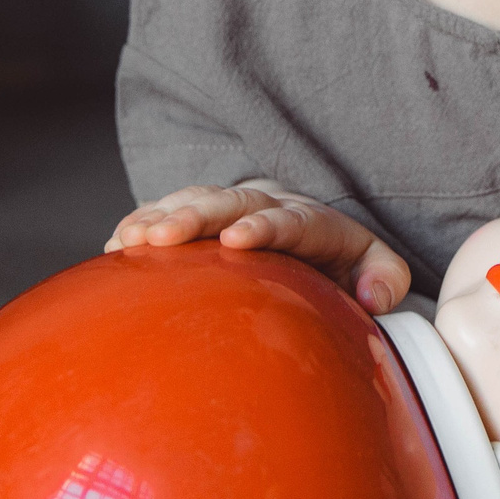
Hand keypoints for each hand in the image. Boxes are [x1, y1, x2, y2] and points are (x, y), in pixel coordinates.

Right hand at [103, 185, 412, 313]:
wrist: (307, 229)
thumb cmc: (341, 259)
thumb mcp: (375, 264)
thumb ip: (385, 277)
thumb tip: (373, 296)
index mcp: (311, 220)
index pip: (289, 219)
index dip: (263, 227)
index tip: (237, 241)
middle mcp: (266, 204)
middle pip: (229, 203)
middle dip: (194, 218)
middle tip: (161, 237)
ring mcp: (229, 207)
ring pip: (194, 202)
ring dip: (159, 218)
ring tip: (127, 241)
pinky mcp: (202, 216)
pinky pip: (168, 212)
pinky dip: (142, 225)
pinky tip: (114, 248)